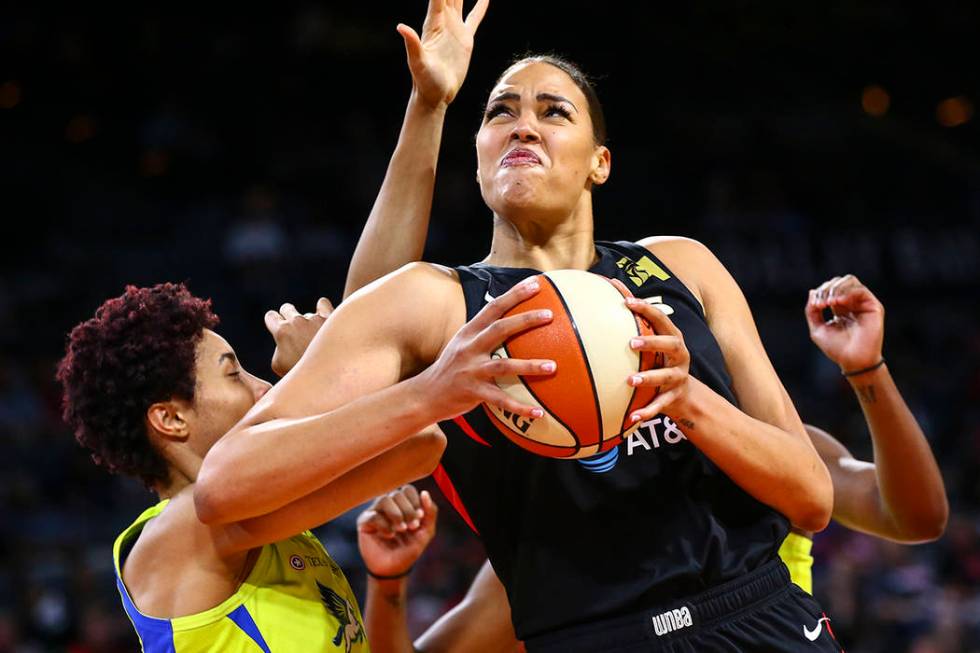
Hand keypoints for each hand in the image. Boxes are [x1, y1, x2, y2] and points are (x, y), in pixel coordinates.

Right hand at [264, 298, 333, 376]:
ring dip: (308, 322)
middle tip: (295, 331)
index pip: (270, 316)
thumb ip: (277, 349)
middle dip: (288, 317)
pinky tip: (323, 317)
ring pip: (307, 313)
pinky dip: (322, 308)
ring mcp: (314, 318)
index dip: (273, 323)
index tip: (278, 329)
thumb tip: (283, 343)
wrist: (330, 373)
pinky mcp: (330, 317)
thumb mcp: (278, 366)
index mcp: (281, 331)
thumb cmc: (302, 371)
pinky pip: (323, 303)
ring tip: (314, 337)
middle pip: (286, 308)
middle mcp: (297, 320)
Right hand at [357, 485, 437, 577]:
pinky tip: (389, 535)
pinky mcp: (364, 522)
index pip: (408, 490)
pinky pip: (373, 515)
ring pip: (384, 499)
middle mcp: (388, 505)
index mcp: (403, 504)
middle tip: (411, 527)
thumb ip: (430, 512)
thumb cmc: (408, 549)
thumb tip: (425, 493)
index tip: (420, 518)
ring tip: (401, 529)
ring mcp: (375, 512)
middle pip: (397, 494)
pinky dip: (384, 525)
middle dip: (407, 510)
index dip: (415, 502)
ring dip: (396, 514)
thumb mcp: (426, 532)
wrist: (393, 569)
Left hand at [397, 0, 489, 108]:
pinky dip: (480, 6)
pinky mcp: (464, 39)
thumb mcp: (418, 63)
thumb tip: (400, 27)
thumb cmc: (425, 82)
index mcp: (434, 22)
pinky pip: (474, 17)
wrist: (435, 96)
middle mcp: (444, 21)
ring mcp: (455, 28)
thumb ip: (412, 44)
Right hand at [417, 277, 555, 419]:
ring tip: (553, 366)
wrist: (424, 395)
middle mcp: (469, 348)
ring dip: (530, 366)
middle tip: (549, 315)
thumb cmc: (449, 368)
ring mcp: (471, 370)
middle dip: (525, 320)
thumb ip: (482, 334)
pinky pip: (501, 400)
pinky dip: (520, 407)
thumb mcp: (461, 345)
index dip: (514, 294)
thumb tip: (510, 321)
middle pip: (500, 329)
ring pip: (504, 365)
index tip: (536, 284)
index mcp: (468, 333)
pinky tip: (538, 413)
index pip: (493, 307)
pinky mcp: (473, 392)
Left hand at [612, 279, 692, 422]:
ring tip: (630, 380)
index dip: (646, 309)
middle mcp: (680, 355)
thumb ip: (634, 317)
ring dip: (649, 378)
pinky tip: (632, 417)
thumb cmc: (659, 359)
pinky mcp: (673, 398)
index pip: (661, 318)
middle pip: (672, 345)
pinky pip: (660, 406)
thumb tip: (608, 284)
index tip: (626, 302)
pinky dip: (647, 412)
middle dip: (653, 342)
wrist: (684, 394)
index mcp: (672, 337)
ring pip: (666, 376)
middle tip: (631, 343)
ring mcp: (678, 377)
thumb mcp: (652, 340)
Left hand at [806, 275, 883, 370]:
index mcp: (841, 308)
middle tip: (821, 303)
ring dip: (836, 288)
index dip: (821, 292)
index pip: (831, 288)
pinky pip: (860, 290)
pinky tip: (838, 302)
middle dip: (827, 289)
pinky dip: (847, 292)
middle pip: (840, 282)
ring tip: (829, 302)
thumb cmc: (837, 348)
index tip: (816, 306)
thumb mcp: (817, 328)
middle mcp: (853, 304)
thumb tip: (812, 291)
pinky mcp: (874, 306)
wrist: (853, 360)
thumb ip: (812, 310)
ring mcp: (864, 304)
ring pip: (850, 281)